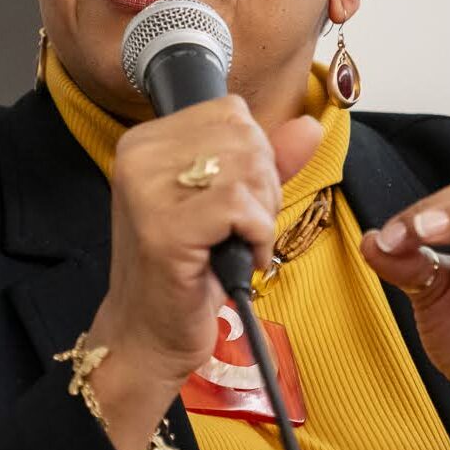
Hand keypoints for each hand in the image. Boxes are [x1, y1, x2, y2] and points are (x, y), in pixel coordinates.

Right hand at [89, 96, 320, 390]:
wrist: (149, 335)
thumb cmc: (189, 271)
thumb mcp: (231, 205)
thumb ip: (269, 162)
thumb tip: (310, 126)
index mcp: (147, 141)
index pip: (232, 113)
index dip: (255, 158)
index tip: (237, 202)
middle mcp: (140, 156)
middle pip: (246, 138)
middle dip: (263, 187)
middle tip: (239, 231)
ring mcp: (148, 190)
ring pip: (248, 169)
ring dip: (261, 215)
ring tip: (237, 245)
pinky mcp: (166, 228)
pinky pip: (242, 206)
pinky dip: (258, 237)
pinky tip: (241, 260)